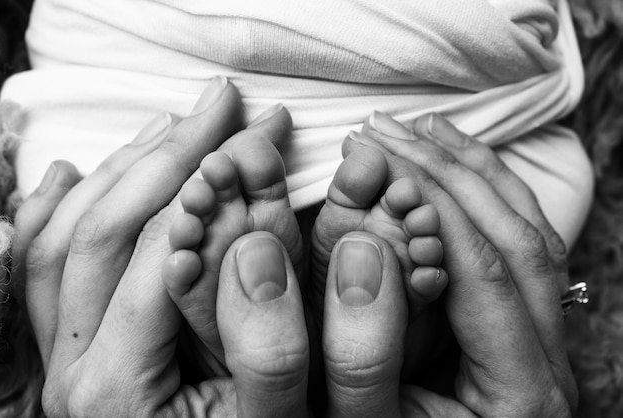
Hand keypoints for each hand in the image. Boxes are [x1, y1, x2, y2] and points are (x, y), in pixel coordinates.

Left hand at [12, 78, 251, 415]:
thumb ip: (269, 344)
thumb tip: (252, 242)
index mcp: (121, 391)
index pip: (162, 252)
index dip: (216, 181)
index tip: (261, 133)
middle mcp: (71, 373)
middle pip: (103, 229)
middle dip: (171, 152)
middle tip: (224, 107)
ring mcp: (59, 361)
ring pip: (61, 238)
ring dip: (120, 168)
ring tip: (174, 126)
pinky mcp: (65, 357)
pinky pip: (33, 270)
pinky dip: (48, 211)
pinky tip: (67, 174)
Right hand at [342, 111, 576, 416]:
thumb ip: (368, 351)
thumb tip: (363, 255)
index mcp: (521, 394)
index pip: (485, 272)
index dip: (431, 205)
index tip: (375, 156)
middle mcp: (552, 363)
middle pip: (519, 241)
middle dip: (449, 173)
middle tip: (387, 131)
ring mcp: (548, 342)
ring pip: (533, 235)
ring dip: (476, 172)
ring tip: (422, 131)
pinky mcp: (531, 328)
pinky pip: (526, 245)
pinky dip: (492, 195)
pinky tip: (458, 167)